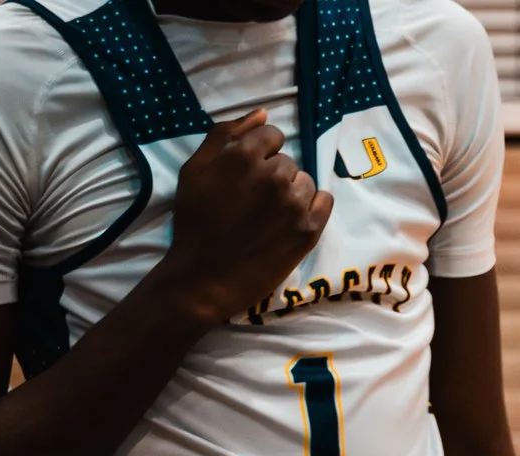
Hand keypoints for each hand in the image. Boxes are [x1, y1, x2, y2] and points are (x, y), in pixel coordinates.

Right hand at [146, 107, 332, 327]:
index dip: (260, 155)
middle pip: (287, 162)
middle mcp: (274, 175)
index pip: (272, 135)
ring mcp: (295, 203)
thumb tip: (262, 112)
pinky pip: (324, 201)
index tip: (247, 178)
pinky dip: (313, 207)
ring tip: (268, 217)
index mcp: (245, 155)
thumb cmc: (194, 223)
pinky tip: (291, 221)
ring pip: (304, 181)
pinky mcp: (308, 230)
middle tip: (252, 204)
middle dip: (273, 176)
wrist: (203, 279)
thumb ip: (226, 134)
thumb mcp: (194, 170)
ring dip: (291, 193)